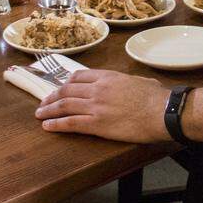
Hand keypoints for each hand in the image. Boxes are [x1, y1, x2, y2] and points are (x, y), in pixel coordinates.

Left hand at [35, 70, 170, 143]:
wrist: (162, 111)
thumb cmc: (156, 98)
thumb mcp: (140, 81)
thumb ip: (129, 82)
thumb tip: (134, 84)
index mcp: (107, 77)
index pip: (79, 76)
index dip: (66, 83)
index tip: (60, 88)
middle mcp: (97, 89)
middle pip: (67, 90)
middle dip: (52, 96)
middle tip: (44, 102)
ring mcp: (95, 106)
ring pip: (64, 105)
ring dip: (48, 110)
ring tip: (40, 114)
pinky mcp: (96, 124)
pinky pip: (70, 123)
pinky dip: (56, 124)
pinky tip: (47, 126)